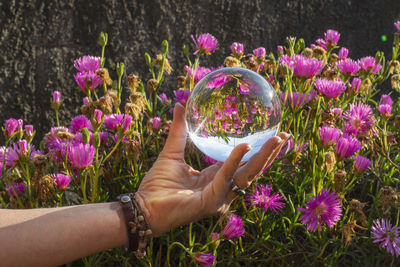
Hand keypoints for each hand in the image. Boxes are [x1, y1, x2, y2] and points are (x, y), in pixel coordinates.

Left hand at [135, 103, 288, 235]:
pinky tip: (245, 146)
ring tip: (277, 139)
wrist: (143, 206)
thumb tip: (180, 105)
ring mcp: (219, 196)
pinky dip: (235, 161)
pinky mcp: (212, 201)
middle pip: (252, 169)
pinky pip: (226, 178)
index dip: (257, 150)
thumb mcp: (172, 151)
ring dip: (263, 157)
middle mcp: (222, 187)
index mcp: (215, 176)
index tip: (272, 135)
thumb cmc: (157, 184)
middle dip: (270, 153)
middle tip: (285, 136)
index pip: (242, 163)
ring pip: (247, 175)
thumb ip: (179, 129)